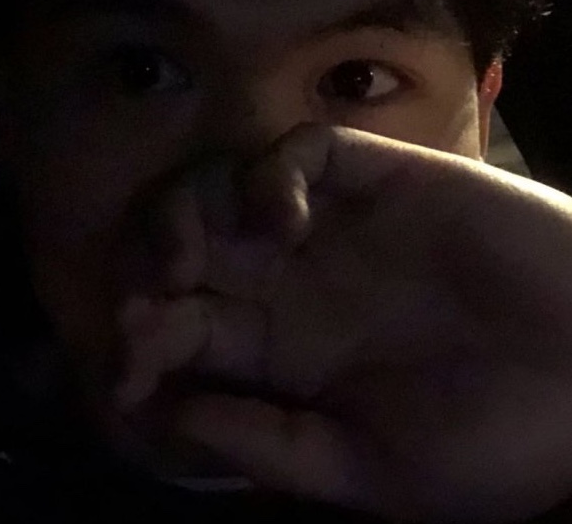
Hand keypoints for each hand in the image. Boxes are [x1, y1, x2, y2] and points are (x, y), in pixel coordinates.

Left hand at [114, 124, 571, 522]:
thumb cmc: (495, 435)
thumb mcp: (372, 470)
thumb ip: (270, 442)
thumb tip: (169, 418)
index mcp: (289, 352)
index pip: (189, 332)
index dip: (147, 347)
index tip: (127, 373)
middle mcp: (299, 281)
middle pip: (191, 250)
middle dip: (149, 272)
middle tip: (147, 303)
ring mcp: (337, 223)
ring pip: (226, 189)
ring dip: (188, 217)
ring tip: (190, 261)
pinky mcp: (381, 175)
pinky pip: (298, 154)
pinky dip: (269, 178)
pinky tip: (279, 225)